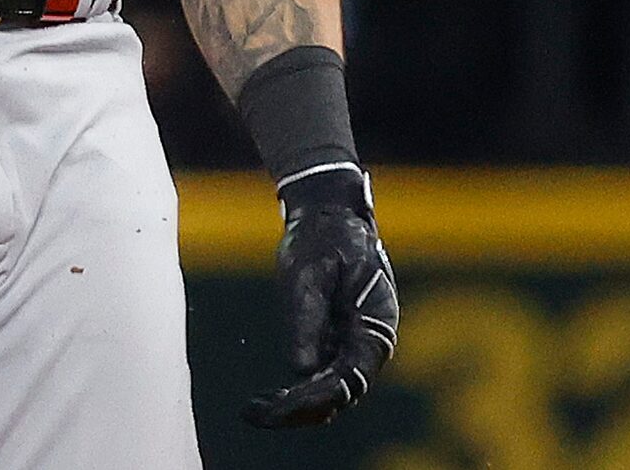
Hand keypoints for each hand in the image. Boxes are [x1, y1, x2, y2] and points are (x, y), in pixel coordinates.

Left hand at [245, 167, 398, 428]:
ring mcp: (354, 343)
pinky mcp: (337, 339)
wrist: (329, 213)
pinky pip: (321, 376)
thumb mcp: (310, 271)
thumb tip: (302, 369)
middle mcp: (369, 343)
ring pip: (330, 390)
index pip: (350, 379)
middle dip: (300, 410)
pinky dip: (296, 391)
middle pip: (340, 393)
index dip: (316, 397)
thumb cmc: (323, 236)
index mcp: (375, 326)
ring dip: (296, 406)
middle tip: (257, 416)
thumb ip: (308, 317)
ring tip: (254, 413)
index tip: (283, 405)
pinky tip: (265, 400)